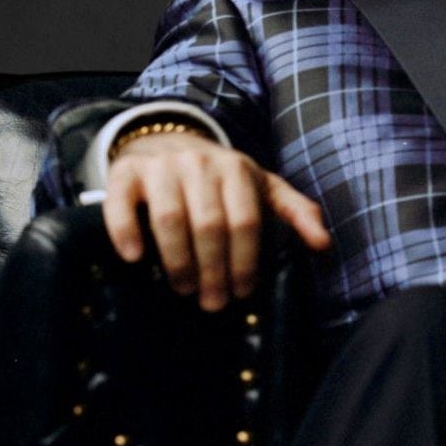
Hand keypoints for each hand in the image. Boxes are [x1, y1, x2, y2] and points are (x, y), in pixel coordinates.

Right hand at [102, 131, 332, 310]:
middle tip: (212, 303)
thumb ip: (296, 212)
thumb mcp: (263, 187)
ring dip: (177, 260)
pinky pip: (122, 204)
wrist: (168, 142)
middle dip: (213, 269)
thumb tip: (323, 244)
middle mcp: (198, 164)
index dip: (245, 261)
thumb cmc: (221, 177)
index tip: (241, 293)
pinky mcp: (124, 173)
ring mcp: (160, 166)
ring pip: (169, 217)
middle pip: (209, 224)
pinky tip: (135, 258)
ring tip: (184, 288)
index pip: (245, 221)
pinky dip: (126, 232)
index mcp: (236, 169)